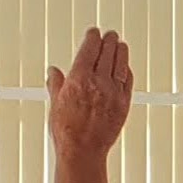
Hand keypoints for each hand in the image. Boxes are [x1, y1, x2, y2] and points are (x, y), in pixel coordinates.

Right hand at [48, 27, 133, 161]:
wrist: (82, 150)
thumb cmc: (66, 130)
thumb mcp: (55, 103)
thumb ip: (56, 84)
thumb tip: (54, 72)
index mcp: (79, 78)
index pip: (90, 49)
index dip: (93, 37)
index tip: (94, 32)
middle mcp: (98, 82)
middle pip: (108, 53)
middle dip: (109, 41)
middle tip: (110, 34)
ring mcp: (114, 93)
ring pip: (121, 65)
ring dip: (121, 52)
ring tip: (121, 45)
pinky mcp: (124, 104)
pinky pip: (128, 82)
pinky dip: (127, 71)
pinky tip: (125, 67)